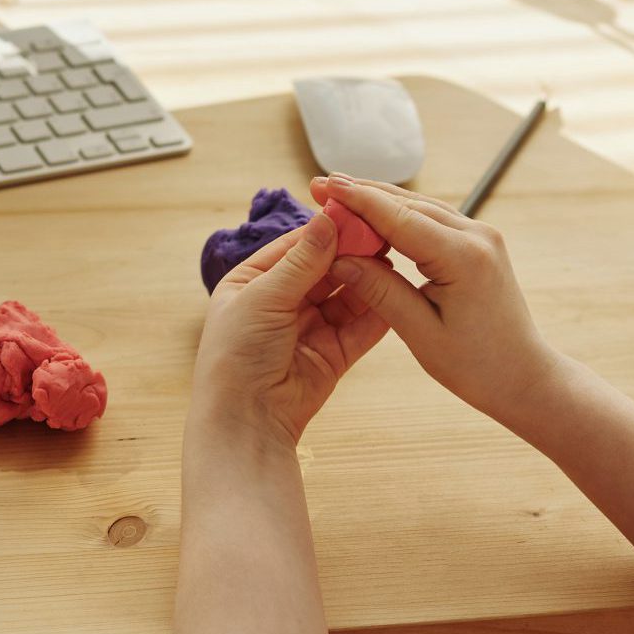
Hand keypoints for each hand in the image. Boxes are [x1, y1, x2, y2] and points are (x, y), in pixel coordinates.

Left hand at [191, 212, 391, 447]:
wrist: (246, 419)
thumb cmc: (236, 356)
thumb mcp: (263, 298)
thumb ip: (300, 261)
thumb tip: (327, 220)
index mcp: (253, 282)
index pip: (296, 247)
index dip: (326, 231)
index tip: (356, 213)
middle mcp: (281, 302)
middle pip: (325, 268)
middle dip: (352, 253)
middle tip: (383, 233)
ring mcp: (309, 328)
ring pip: (346, 295)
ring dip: (367, 278)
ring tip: (393, 257)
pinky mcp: (333, 353)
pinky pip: (360, 327)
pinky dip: (378, 311)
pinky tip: (396, 291)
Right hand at [311, 174, 563, 421]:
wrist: (524, 377)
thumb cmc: (476, 366)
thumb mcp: (420, 333)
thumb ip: (380, 291)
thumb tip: (340, 259)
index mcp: (463, 258)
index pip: (399, 218)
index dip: (358, 200)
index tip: (324, 186)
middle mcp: (477, 237)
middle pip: (409, 204)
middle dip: (363, 193)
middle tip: (320, 185)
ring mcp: (482, 237)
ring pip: (421, 207)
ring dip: (380, 201)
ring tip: (339, 193)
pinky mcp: (478, 245)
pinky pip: (433, 221)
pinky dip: (400, 215)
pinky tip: (375, 215)